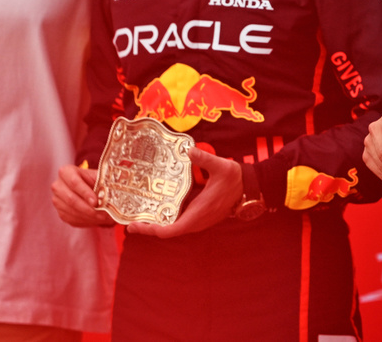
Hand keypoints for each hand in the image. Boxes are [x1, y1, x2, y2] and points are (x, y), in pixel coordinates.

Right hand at [52, 164, 114, 227]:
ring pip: (72, 211)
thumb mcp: (98, 176)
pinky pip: (72, 219)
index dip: (85, 193)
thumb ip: (102, 181)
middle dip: (88, 208)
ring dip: (89, 216)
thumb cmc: (94, 180)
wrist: (88, 189)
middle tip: (102, 214)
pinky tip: (96, 219)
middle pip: (71, 199)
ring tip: (103, 217)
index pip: (74, 182)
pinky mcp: (61, 213)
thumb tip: (109, 192)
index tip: (96, 202)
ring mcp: (57, 200)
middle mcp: (58, 186)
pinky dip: (85, 221)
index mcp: (66, 172)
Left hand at [127, 147, 242, 238]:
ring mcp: (199, 220)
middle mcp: (196, 222)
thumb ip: (204, 159)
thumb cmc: (236, 179)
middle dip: (149, 227)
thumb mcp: (221, 166)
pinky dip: (167, 217)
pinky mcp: (200, 216)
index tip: (135, 225)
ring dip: (157, 223)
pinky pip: (180, 221)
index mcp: (198, 214)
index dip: (151, 230)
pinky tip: (160, 205)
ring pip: (173, 227)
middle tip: (130, 219)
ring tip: (141, 213)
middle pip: (167, 231)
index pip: (170, 230)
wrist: (250, 188)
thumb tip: (189, 150)